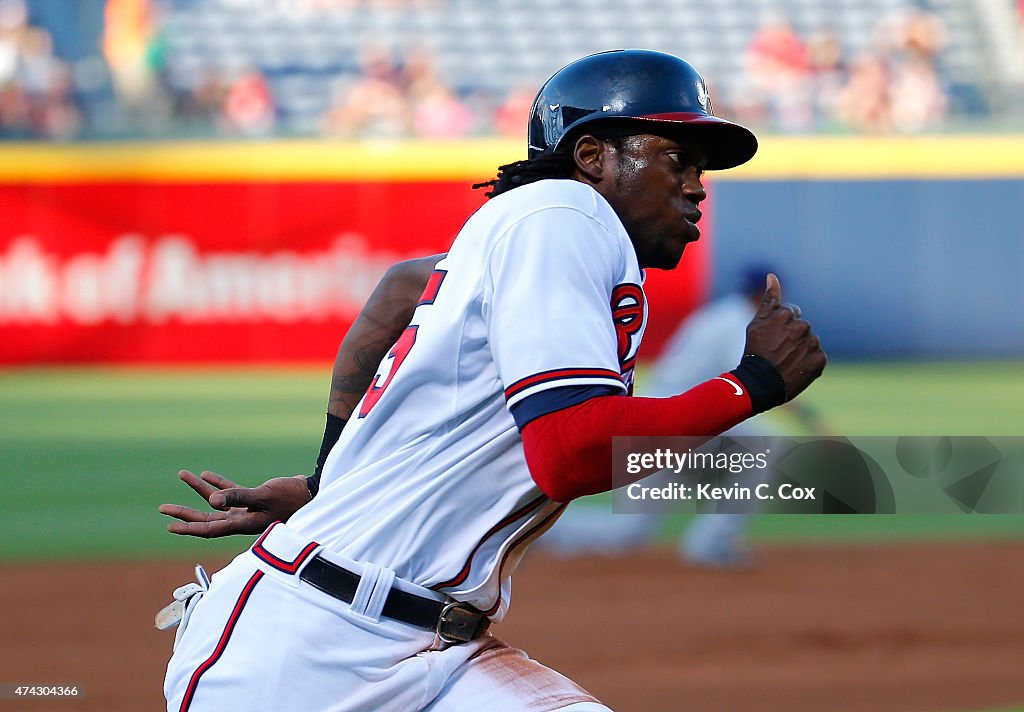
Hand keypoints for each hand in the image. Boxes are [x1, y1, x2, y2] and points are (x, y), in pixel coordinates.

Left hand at [159, 470, 310, 538]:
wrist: (313, 494)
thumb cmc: (291, 497)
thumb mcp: (263, 495)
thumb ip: (238, 497)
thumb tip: (211, 501)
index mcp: (242, 524)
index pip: (208, 528)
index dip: (188, 527)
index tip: (169, 525)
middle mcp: (241, 520)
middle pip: (206, 518)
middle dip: (184, 513)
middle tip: (163, 508)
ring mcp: (247, 510)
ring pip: (216, 503)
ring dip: (199, 491)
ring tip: (183, 476)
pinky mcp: (255, 499)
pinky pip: (231, 492)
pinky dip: (218, 484)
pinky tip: (206, 475)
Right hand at [743, 273, 826, 400]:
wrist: (760, 383)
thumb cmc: (755, 352)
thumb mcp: (756, 323)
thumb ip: (768, 299)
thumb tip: (772, 275)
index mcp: (786, 315)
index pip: (791, 314)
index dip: (780, 327)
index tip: (772, 338)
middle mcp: (802, 327)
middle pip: (802, 328)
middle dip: (792, 337)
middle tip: (778, 351)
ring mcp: (812, 344)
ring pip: (809, 342)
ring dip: (801, 349)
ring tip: (786, 361)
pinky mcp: (820, 360)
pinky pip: (817, 357)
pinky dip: (808, 362)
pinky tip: (795, 368)